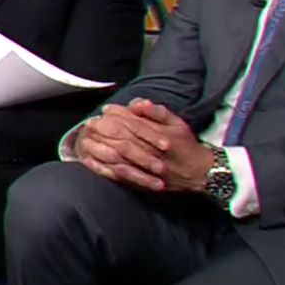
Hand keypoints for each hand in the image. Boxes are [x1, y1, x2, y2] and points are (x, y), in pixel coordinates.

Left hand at [74, 99, 211, 192]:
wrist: (198, 173)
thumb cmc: (187, 145)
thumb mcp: (178, 123)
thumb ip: (158, 112)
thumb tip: (138, 103)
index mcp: (159, 135)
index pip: (134, 122)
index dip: (118, 114)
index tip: (105, 109)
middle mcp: (151, 151)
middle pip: (122, 138)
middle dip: (104, 130)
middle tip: (90, 123)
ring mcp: (145, 168)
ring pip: (118, 156)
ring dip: (99, 148)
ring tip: (85, 140)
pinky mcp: (141, 181)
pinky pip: (119, 175)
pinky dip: (103, 168)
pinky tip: (90, 162)